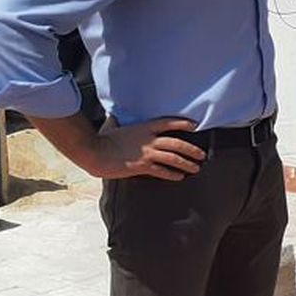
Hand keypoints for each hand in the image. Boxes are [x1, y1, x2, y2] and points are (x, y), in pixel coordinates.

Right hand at [90, 117, 204, 180]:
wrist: (94, 152)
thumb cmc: (102, 140)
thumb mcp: (116, 127)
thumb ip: (123, 124)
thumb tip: (117, 119)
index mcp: (144, 127)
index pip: (169, 122)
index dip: (183, 123)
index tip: (194, 126)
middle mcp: (149, 139)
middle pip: (177, 143)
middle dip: (192, 149)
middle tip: (202, 154)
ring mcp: (146, 153)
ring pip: (173, 158)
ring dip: (187, 163)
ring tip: (196, 168)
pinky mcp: (142, 166)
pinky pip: (162, 171)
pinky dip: (172, 174)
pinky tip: (179, 177)